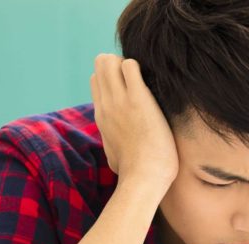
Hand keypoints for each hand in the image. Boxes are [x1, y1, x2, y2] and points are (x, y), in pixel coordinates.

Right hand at [90, 54, 178, 192]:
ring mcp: (119, 101)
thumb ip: (113, 145)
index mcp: (101, 116)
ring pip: (110, 60)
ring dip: (128, 63)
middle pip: (101, 65)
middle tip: (140, 78)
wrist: (143, 178)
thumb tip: (114, 152)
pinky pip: (130, 65)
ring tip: (146, 80)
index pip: (96, 80)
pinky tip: (153, 81)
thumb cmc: (134, 173)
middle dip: (119, 63)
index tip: (130, 85)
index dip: (112, 76)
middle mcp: (106, 105)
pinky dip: (139, 66)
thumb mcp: (114, 156)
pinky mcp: (138, 99)